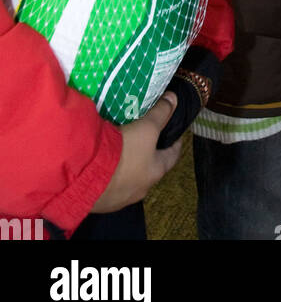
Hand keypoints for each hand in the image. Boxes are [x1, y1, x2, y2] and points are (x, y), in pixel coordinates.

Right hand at [91, 94, 181, 212]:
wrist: (86, 176)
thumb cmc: (124, 152)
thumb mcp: (146, 127)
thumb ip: (161, 112)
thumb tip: (173, 99)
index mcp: (156, 172)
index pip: (172, 156)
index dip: (174, 143)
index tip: (173, 134)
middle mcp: (141, 189)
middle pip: (149, 168)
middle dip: (147, 154)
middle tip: (142, 138)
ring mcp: (120, 198)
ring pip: (128, 178)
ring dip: (126, 167)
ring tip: (119, 150)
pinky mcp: (101, 202)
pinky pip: (108, 186)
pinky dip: (108, 175)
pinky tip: (101, 164)